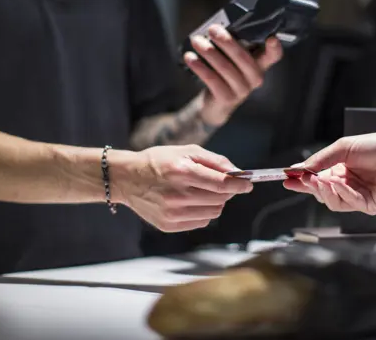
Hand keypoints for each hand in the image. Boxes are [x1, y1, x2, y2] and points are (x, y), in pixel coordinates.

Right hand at [111, 145, 252, 231]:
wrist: (127, 179)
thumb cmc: (158, 161)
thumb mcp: (186, 151)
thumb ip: (215, 161)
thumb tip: (238, 172)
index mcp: (182, 172)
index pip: (222, 184)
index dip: (240, 184)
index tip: (248, 184)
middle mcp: (177, 195)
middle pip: (220, 199)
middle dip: (227, 191)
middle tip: (220, 183)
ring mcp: (172, 213)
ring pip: (214, 212)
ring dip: (216, 202)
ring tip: (202, 191)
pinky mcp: (169, 225)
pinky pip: (201, 222)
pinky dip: (203, 212)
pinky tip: (191, 201)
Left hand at [184, 25, 282, 125]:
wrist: (215, 104)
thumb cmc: (224, 74)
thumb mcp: (232, 59)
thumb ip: (232, 44)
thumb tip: (218, 26)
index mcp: (260, 64)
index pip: (273, 56)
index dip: (274, 48)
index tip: (271, 38)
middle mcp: (255, 78)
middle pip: (244, 58)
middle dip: (227, 42)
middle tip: (212, 29)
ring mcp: (242, 90)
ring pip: (225, 68)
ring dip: (209, 52)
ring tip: (196, 41)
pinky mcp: (227, 98)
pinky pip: (212, 80)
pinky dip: (200, 67)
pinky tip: (190, 57)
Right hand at [283, 134, 375, 214]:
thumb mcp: (344, 148)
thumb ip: (320, 160)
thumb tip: (298, 169)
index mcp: (342, 168)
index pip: (317, 177)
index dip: (301, 179)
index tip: (286, 179)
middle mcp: (348, 183)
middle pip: (321, 192)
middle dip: (309, 186)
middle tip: (302, 180)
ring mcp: (358, 196)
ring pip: (332, 201)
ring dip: (324, 191)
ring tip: (322, 179)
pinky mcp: (368, 206)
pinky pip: (348, 203)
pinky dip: (341, 193)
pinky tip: (340, 183)